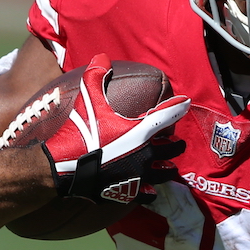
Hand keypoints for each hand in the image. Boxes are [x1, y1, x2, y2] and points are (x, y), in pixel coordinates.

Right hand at [44, 55, 190, 202]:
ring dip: (168, 169)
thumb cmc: (80, 131)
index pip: (168, 115)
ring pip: (164, 173)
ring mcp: (139, 175)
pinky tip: (152, 192)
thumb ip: (96, 75)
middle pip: (172, 148)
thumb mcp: (87, 98)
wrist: (64, 168)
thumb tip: (101, 55)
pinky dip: (150, 192)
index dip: (178, 107)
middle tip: (177, 141)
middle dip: (176, 143)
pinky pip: (145, 194)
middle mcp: (146, 154)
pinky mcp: (127, 192)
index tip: (185, 102)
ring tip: (170, 167)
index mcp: (142, 131)